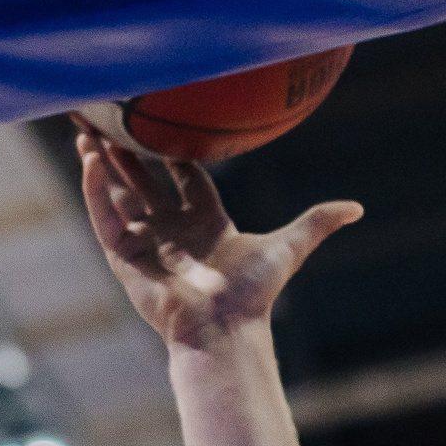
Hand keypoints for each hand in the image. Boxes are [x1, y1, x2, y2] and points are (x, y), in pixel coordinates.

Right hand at [73, 122, 360, 350]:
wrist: (224, 327)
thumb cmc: (254, 292)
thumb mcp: (289, 246)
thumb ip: (318, 222)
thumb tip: (357, 207)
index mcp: (207, 222)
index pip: (188, 179)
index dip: (179, 152)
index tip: (170, 122)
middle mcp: (173, 229)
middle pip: (146, 181)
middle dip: (130, 152)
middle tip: (117, 118)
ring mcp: (146, 242)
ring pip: (118, 193)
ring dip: (102, 162)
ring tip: (87, 128)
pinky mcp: (123, 256)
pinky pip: (102, 216)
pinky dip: (93, 188)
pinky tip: (89, 157)